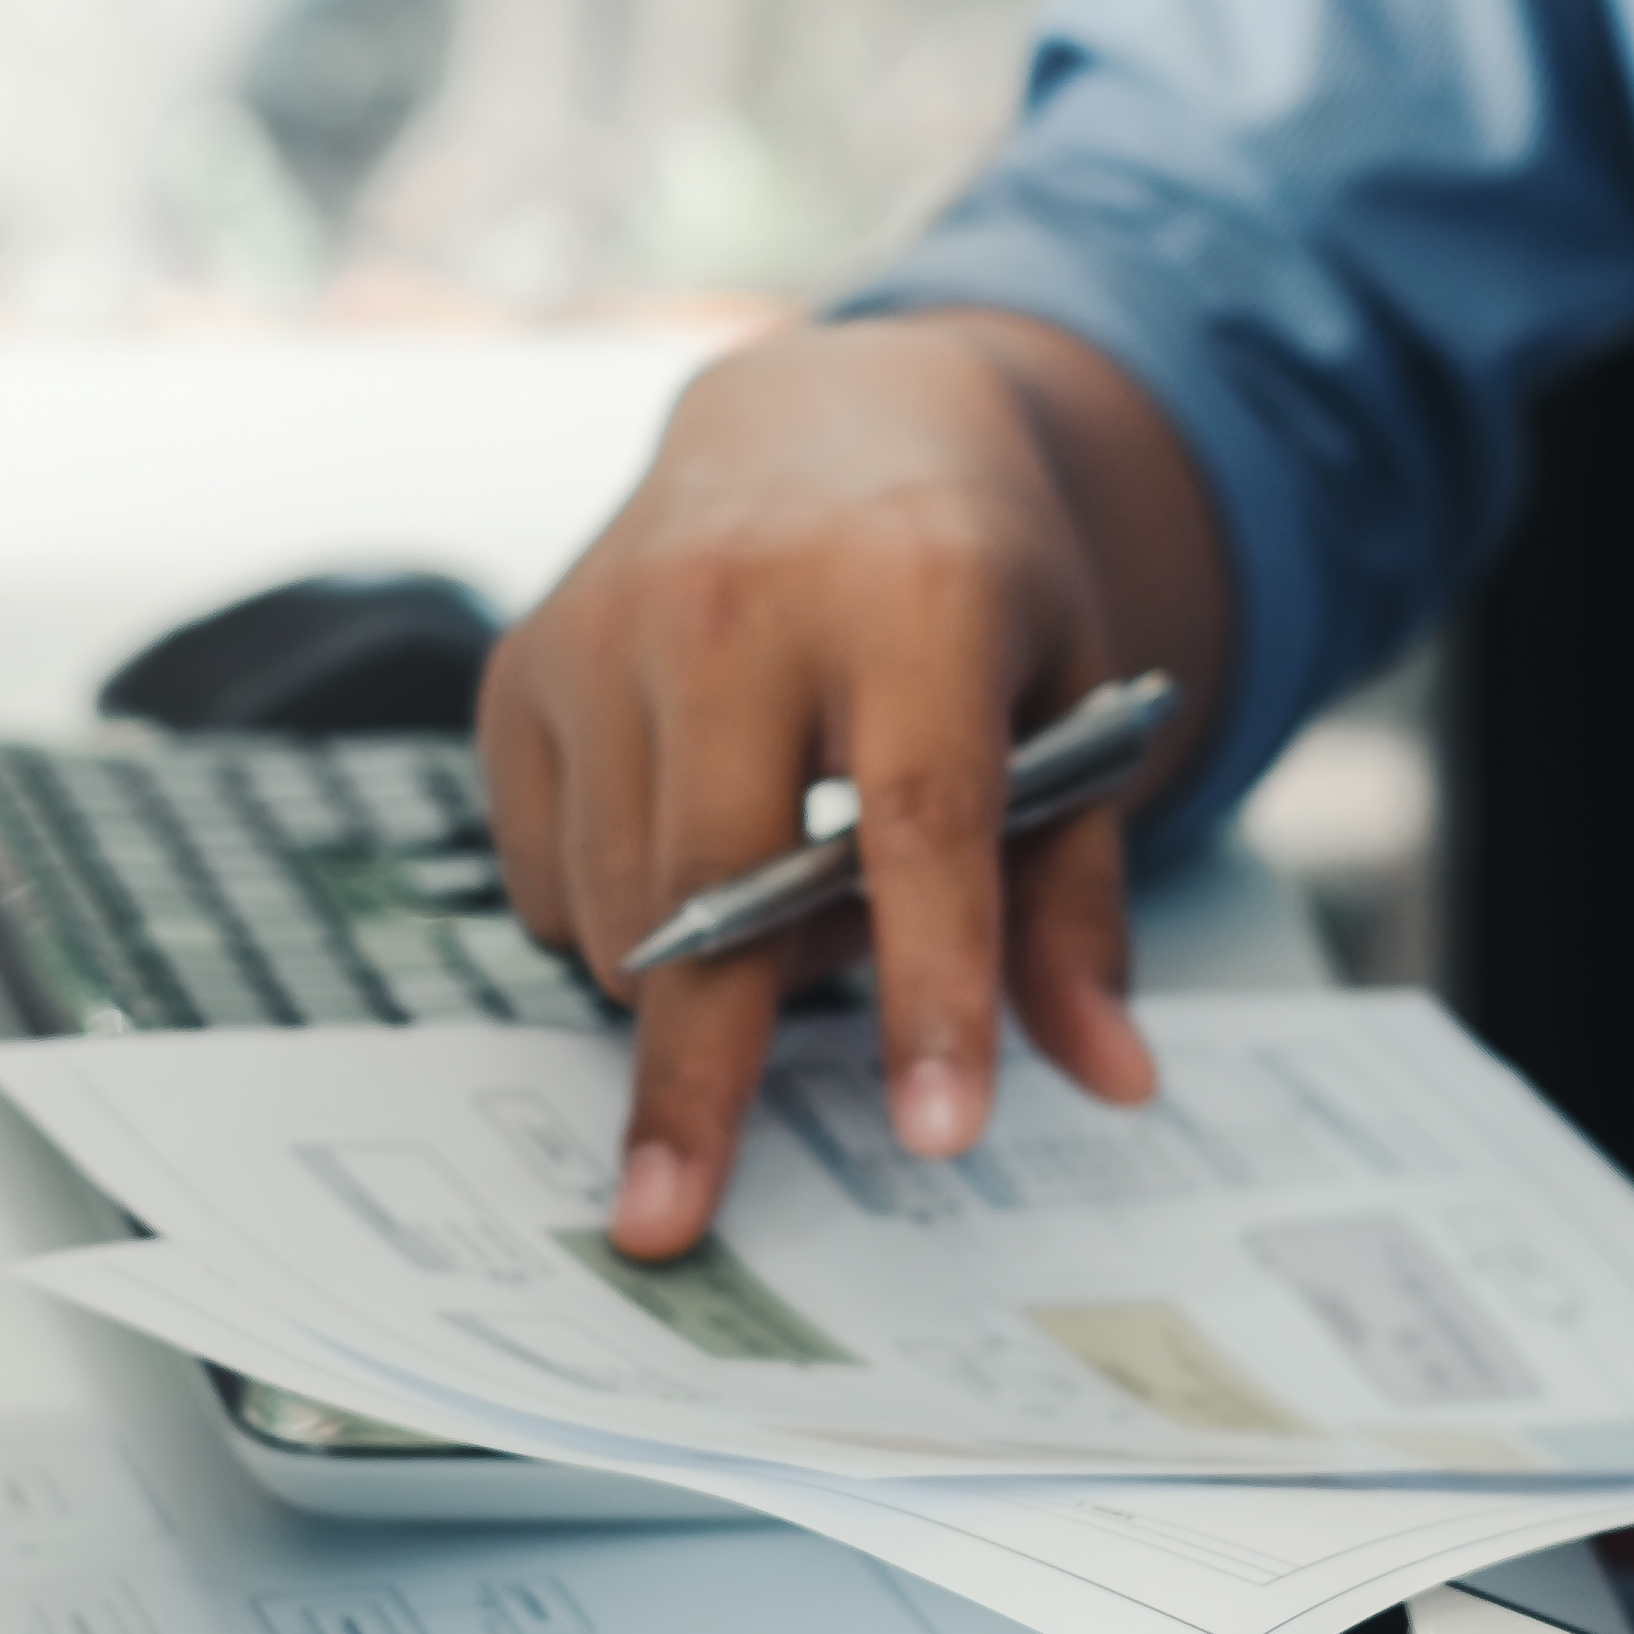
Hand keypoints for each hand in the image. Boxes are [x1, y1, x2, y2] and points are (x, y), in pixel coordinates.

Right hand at [479, 314, 1221, 1256]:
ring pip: (617, 901)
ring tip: (782, 914)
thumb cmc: (964, 586)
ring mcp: (606, 626)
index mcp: (912, 592)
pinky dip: (610, 922)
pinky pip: (541, 876)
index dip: (932, 986)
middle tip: (676, 1215)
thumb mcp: (1070, 708)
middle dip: (697, 1069)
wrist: (821, 418)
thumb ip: (1075, 902)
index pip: (921, 822)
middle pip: (714, 888)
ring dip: (687, 979)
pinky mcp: (520, 667)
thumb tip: (1112, 1074)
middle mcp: (738, 597)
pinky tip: (688, 856)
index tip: (939, 1131)